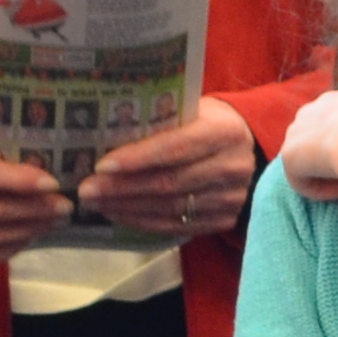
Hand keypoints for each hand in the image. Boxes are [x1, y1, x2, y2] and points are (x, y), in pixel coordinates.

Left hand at [81, 99, 261, 243]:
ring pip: (170, 207)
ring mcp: (231, 198)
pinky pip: (177, 226)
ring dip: (127, 207)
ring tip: (95, 203)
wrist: (250, 149)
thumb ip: (162, 121)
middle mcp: (233, 167)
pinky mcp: (223, 220)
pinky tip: (118, 215)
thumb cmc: (208, 123)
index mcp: (224, 132)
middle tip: (87, 190)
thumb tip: (105, 131)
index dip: (138, 158)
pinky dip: (143, 221)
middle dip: (122, 188)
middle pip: (169, 182)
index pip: (177, 147)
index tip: (102, 165)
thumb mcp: (193, 111)